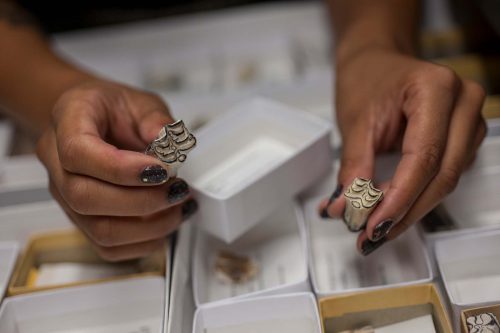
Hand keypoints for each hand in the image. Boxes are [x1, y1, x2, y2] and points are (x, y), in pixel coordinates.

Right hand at [37, 80, 197, 260]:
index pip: (79, 153)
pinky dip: (142, 243)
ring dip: (148, 226)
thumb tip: (170, 146)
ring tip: (178, 208)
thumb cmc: (113, 109)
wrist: (94, 119)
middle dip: (142, 201)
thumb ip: (157, 119)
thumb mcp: (140, 101)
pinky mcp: (82, 219)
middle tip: (177, 190)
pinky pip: (107, 246)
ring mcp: (65, 196)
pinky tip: (165, 225)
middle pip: (85, 198)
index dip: (122, 169)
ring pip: (98, 229)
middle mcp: (57, 162)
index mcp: (67, 121)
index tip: (162, 170)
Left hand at [319, 47, 485, 254]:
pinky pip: (444, 175)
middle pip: (441, 175)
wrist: (376, 62)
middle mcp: (463, 102)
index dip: (399, 198)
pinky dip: (417, 197)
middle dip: (405, 212)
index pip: (423, 157)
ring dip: (410, 209)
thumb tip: (347, 209)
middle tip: (371, 236)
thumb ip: (353, 168)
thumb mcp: (354, 122)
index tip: (374, 225)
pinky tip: (391, 210)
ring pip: (445, 180)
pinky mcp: (462, 137)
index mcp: (436, 89)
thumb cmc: (366, 80)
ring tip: (374, 227)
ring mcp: (468, 120)